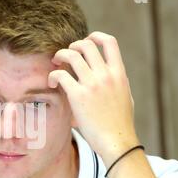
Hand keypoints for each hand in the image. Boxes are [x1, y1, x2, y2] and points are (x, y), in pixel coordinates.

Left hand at [48, 31, 139, 166]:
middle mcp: (105, 75)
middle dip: (73, 46)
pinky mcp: (78, 96)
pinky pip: (60, 75)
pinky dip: (53, 75)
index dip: (95, 36)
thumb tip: (112, 75)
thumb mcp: (125, 96)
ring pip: (71, 55)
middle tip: (66, 56)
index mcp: (119, 73)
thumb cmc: (120, 124)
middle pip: (86, 44)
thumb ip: (117, 82)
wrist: (117, 142)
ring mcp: (92, 84)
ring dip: (59, 56)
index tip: (86, 40)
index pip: (109, 42)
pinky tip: (52, 84)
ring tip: (55, 65)